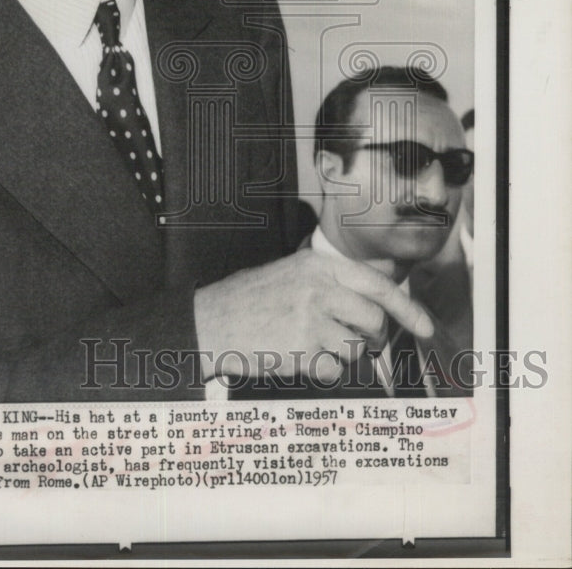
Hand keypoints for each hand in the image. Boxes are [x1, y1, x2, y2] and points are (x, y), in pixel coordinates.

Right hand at [193, 249, 433, 383]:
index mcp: (318, 265)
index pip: (378, 285)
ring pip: (355, 347)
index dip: (408, 309)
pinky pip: (334, 370)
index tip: (425, 327)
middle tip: (352, 340)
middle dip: (370, 337)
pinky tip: (299, 357)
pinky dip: (323, 371)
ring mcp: (310, 318)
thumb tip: (380, 291)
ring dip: (341, 354)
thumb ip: (333, 279)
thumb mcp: (292, 273)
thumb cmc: (250, 300)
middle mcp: (318, 287)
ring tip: (311, 344)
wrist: (210, 321)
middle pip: (374, 319)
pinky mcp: (302, 349)